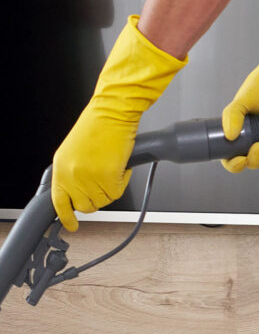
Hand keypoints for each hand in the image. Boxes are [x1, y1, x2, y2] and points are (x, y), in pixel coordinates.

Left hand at [51, 14, 186, 230]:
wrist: (113, 109)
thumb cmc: (99, 123)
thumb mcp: (75, 149)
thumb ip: (73, 170)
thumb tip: (79, 188)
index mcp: (61, 168)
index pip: (59, 202)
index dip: (67, 217)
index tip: (72, 225)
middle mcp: (71, 175)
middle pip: (85, 205)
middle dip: (98, 198)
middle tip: (106, 183)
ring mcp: (88, 178)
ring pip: (104, 200)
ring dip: (112, 187)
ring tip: (114, 168)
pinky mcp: (107, 176)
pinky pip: (117, 191)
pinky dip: (123, 180)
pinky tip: (122, 166)